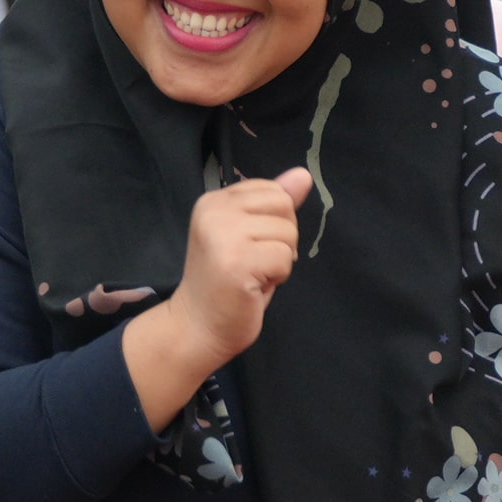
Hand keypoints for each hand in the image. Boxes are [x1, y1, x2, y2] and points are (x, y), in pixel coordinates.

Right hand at [121, 167, 308, 428]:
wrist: (197, 327)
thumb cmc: (226, 284)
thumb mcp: (251, 236)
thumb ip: (274, 205)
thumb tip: (304, 175)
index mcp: (214, 200)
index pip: (273, 190)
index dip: (274, 221)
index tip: (249, 246)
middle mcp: (215, 211)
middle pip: (284, 206)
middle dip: (282, 238)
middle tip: (254, 262)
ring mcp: (224, 235)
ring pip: (288, 233)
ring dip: (280, 260)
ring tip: (253, 275)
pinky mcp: (237, 261)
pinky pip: (285, 258)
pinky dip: (278, 277)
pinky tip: (254, 286)